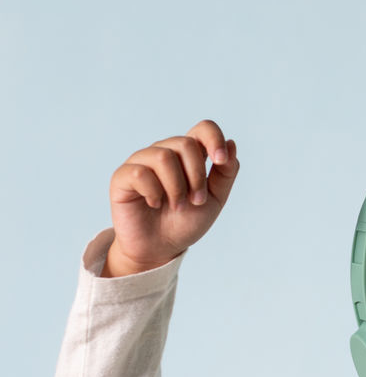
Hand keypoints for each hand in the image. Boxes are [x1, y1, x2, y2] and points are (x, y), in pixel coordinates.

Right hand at [104, 119, 238, 275]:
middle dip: (196, 176)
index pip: (203, 128)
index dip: (213, 139)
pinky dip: (154, 193)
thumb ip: (225, 173)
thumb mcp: (215, 199)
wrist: (161, 247)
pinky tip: (154, 204)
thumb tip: (231, 143)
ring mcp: (142, 162)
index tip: (220, 161)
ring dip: (177, 187)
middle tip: (196, 201)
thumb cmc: (186, 222)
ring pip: (163, 157)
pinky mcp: (123, 176)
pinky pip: (140, 173)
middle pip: (185, 144)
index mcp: (189, 155)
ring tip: (177, 206)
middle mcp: (164, 152)